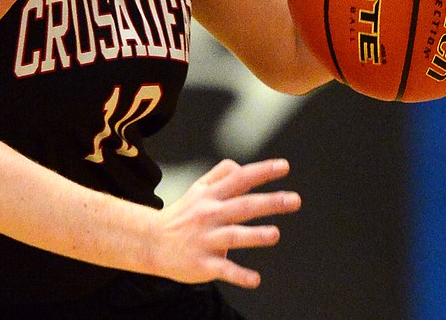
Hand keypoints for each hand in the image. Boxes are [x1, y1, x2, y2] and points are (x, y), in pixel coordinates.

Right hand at [151, 158, 300, 287]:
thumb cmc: (181, 216)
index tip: (283, 167)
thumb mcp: (197, 189)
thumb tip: (241, 166)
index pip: (239, 179)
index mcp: (211, 196)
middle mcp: (209, 215)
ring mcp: (206, 239)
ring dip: (254, 235)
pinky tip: (255, 280)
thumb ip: (219, 175)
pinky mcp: (202, 263)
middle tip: (294, 200)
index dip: (262, 172)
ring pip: (233, 236)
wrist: (151, 242)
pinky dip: (239, 275)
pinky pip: (223, 269)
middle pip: (242, 206)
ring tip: (274, 234)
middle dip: (269, 202)